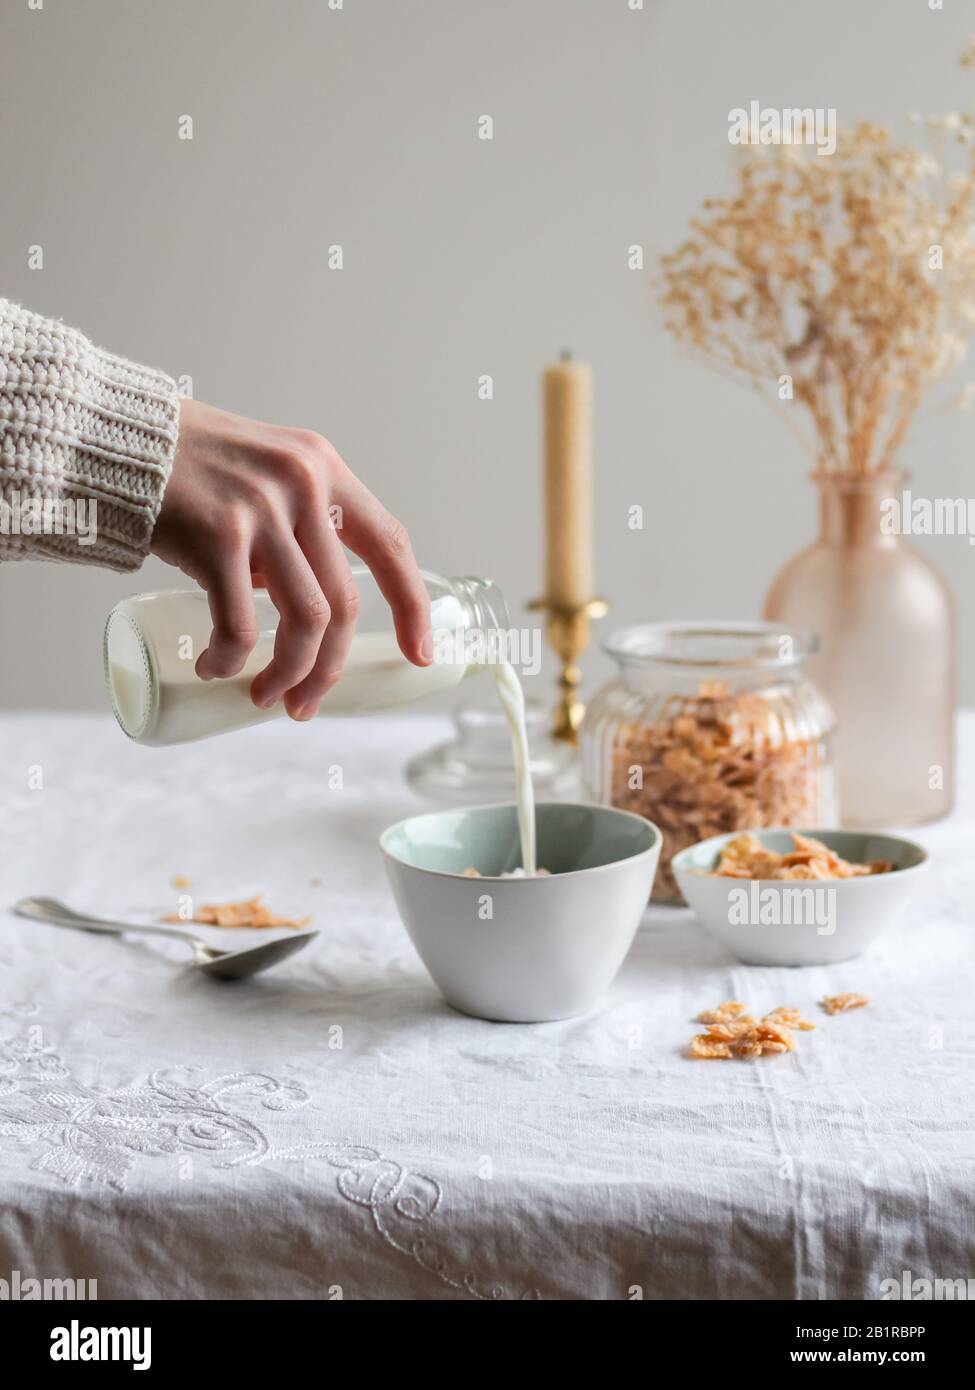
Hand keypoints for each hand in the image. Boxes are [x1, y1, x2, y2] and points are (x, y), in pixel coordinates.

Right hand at [151, 399, 431, 718]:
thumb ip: (294, 525)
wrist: (114, 435)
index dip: (412, 606)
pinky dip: (231, 659)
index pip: (391, 544)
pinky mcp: (218, 535)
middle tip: (303, 704)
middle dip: (329, 668)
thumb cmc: (185, 463)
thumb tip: (299, 601)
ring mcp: (263, 510)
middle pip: (345, 603)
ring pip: (306, 620)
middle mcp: (304, 486)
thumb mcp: (264, 472)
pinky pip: (240, 623)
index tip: (420, 653)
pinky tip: (215, 667)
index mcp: (325, 470)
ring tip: (265, 697)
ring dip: (290, 673)